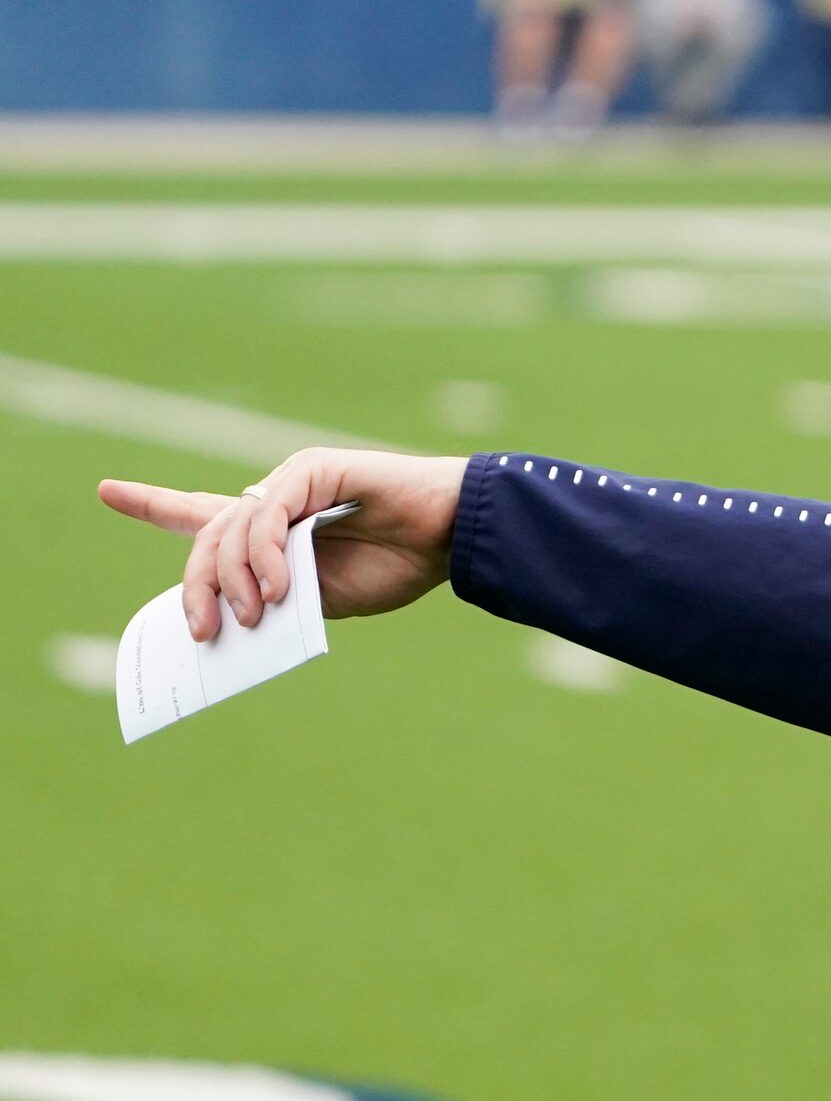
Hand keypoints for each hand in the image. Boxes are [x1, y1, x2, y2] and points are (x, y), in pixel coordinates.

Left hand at [98, 448, 469, 641]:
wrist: (452, 538)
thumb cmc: (398, 566)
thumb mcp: (318, 600)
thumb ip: (272, 601)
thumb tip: (221, 620)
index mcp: (275, 531)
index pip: (200, 514)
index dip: (152, 503)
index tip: (107, 490)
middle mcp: (273, 500)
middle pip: (206, 538)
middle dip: (196, 587)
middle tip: (205, 631)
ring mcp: (289, 481)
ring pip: (227, 531)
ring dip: (233, 581)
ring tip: (256, 614)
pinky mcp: (310, 470)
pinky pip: (263, 515)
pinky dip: (264, 557)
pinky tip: (279, 588)